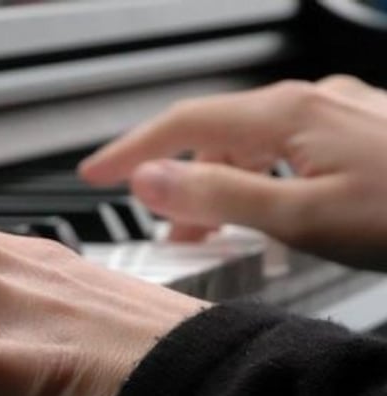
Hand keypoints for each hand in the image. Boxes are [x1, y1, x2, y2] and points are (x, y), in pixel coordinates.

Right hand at [78, 75, 386, 266]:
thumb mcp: (303, 217)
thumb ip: (219, 199)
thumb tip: (152, 185)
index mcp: (286, 117)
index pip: (182, 126)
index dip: (130, 151)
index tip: (94, 174)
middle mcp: (308, 103)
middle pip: (214, 135)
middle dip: (177, 180)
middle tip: (162, 232)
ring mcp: (336, 114)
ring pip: (251, 146)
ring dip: (220, 188)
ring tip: (215, 236)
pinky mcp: (357, 135)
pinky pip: (286, 153)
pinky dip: (259, 184)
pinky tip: (270, 214)